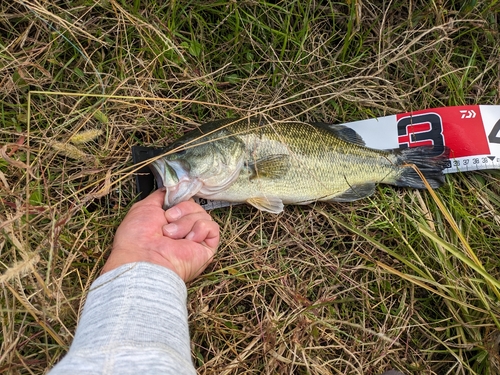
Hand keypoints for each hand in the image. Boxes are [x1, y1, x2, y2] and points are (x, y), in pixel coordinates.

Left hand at [102, 189, 218, 281]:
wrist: (144, 260)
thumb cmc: (137, 238)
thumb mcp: (144, 207)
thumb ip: (160, 197)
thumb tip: (171, 189)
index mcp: (169, 221)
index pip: (184, 202)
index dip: (180, 199)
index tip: (172, 200)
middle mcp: (183, 230)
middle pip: (194, 206)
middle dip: (181, 210)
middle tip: (168, 220)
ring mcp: (195, 239)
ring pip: (203, 215)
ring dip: (185, 222)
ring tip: (172, 235)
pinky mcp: (207, 248)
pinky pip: (212, 227)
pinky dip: (199, 229)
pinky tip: (188, 239)